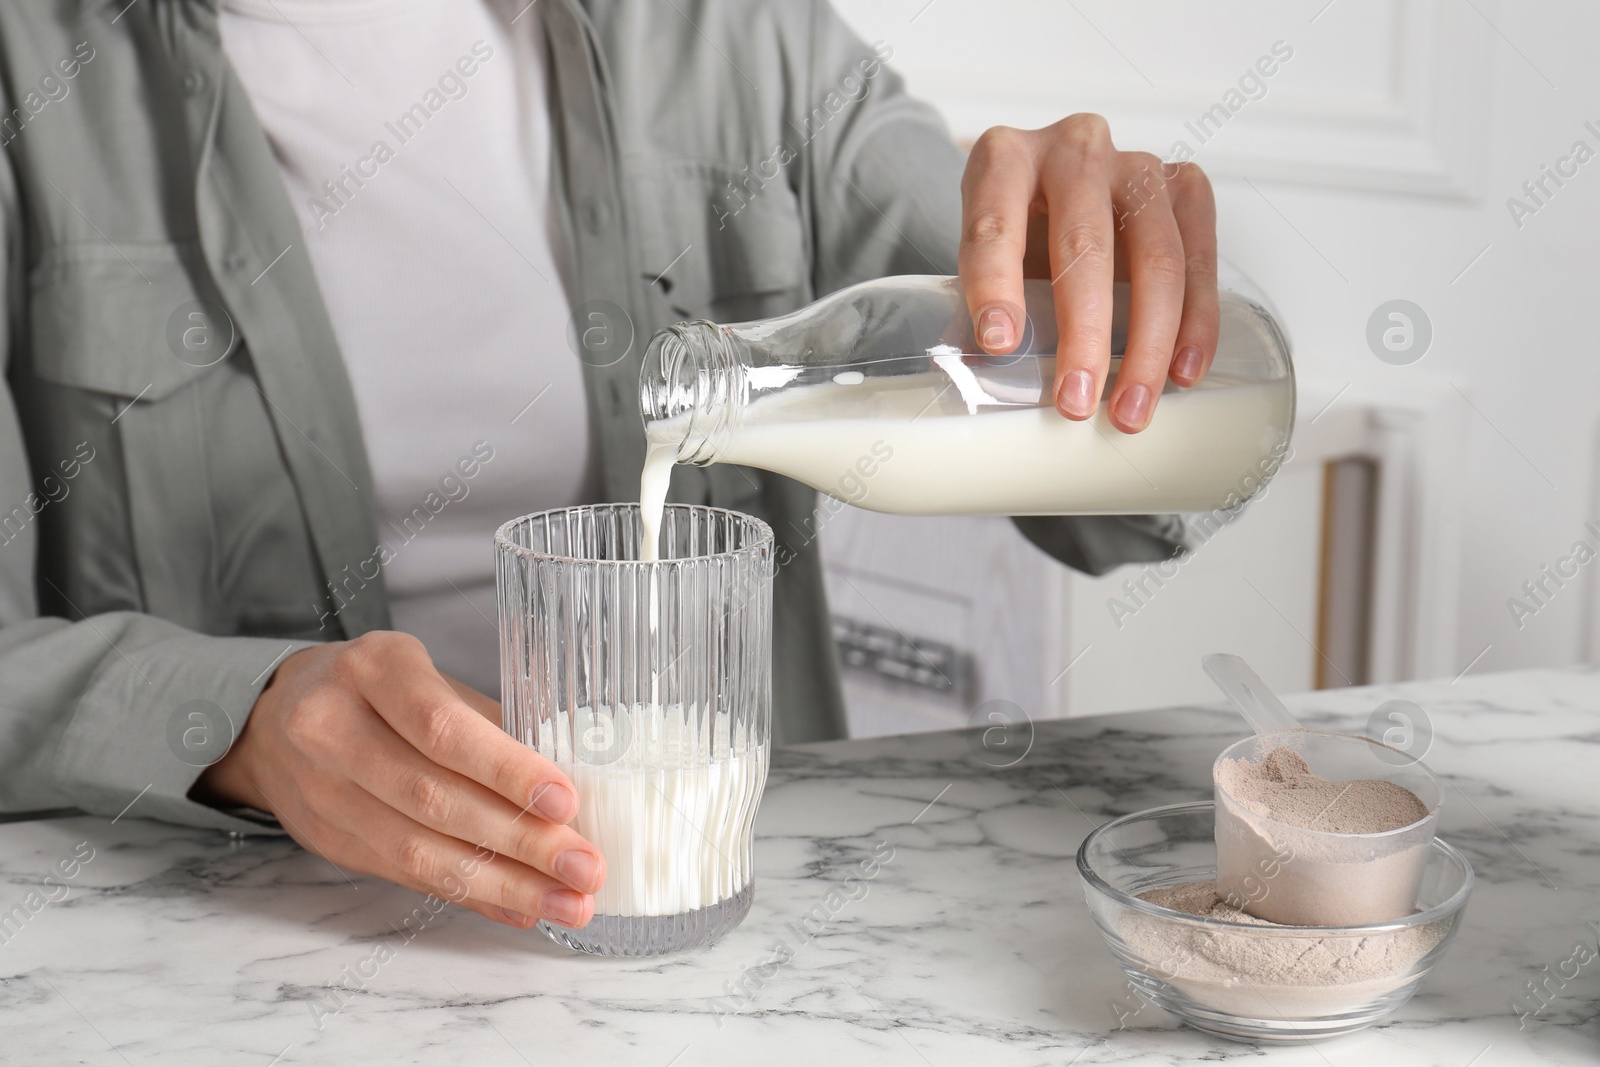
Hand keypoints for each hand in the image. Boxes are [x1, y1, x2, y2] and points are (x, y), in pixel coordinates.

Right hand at [195, 631, 603, 929]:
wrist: (274, 720)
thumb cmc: (377, 691)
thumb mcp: (428, 679)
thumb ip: (491, 725)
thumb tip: (573, 786)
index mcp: (372, 670)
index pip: (442, 728)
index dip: (506, 771)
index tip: (566, 801)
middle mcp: (334, 728)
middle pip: (434, 798)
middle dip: (520, 840)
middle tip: (585, 867)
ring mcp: (324, 791)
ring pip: (419, 851)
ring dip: (503, 884)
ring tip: (566, 903)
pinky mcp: (329, 840)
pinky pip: (408, 875)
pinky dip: (472, 895)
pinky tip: (520, 907)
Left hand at [958, 113, 1218, 432]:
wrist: (1059, 191)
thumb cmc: (1017, 231)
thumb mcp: (985, 256)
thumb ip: (986, 303)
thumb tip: (1000, 377)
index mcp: (1004, 158)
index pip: (996, 222)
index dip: (995, 285)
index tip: (1000, 345)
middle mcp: (1074, 149)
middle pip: (1086, 244)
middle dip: (1083, 333)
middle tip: (1075, 401)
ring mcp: (1137, 165)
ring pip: (1157, 257)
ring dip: (1148, 344)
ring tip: (1130, 408)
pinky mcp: (1185, 188)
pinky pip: (1201, 258)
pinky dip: (1195, 323)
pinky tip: (1184, 372)